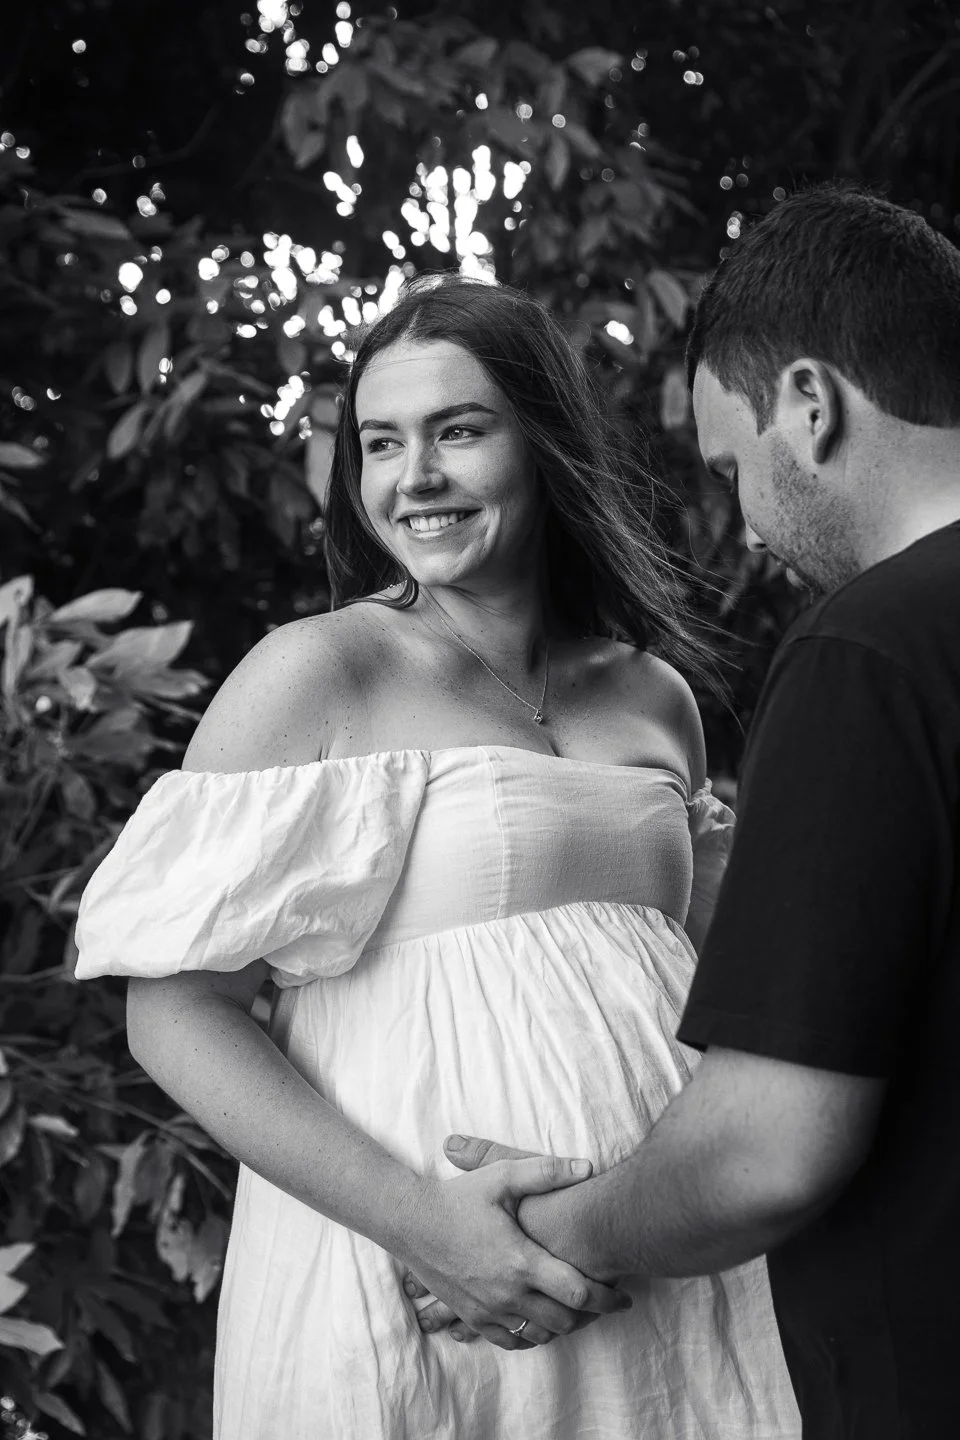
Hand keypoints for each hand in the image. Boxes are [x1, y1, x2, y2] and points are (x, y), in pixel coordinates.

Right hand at [398, 1151, 630, 1350]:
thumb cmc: (458, 1197)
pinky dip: (534, 1336)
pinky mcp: (474, 1318)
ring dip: (565, 1325)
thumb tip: (588, 1167)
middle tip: (607, 1301)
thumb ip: (547, 1171)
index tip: (624, 1293)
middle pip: (566, 1320)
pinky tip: (543, 1322)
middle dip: (593, 1314)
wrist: (411, 1222)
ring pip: (542, 1335)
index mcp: (521, 1261)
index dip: (608, 1297)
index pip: (579, 1292)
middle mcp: (509, 1293)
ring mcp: (490, 1310)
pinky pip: (513, 1342)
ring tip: (579, 1309)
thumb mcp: (502, 1176)